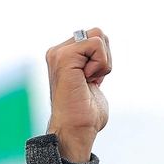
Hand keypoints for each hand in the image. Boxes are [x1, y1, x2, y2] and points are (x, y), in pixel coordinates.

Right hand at [45, 28, 111, 162]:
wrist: (76, 130)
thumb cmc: (86, 115)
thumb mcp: (93, 82)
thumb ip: (94, 63)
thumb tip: (103, 49)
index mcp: (64, 57)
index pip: (95, 39)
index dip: (103, 60)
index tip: (92, 81)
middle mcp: (58, 52)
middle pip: (98, 33)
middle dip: (105, 58)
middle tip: (92, 80)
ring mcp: (59, 53)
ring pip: (98, 37)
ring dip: (103, 62)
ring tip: (88, 81)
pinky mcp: (64, 57)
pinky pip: (95, 44)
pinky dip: (100, 64)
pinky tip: (88, 79)